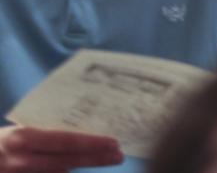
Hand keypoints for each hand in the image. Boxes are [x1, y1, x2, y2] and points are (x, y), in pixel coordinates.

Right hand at [0, 125, 122, 170]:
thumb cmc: (3, 141)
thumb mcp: (19, 132)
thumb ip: (44, 134)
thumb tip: (82, 133)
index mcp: (22, 138)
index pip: (63, 141)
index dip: (91, 143)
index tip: (114, 142)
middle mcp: (20, 159)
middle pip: (65, 162)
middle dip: (95, 159)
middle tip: (119, 155)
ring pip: (58, 172)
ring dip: (83, 167)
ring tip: (108, 159)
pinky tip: (78, 168)